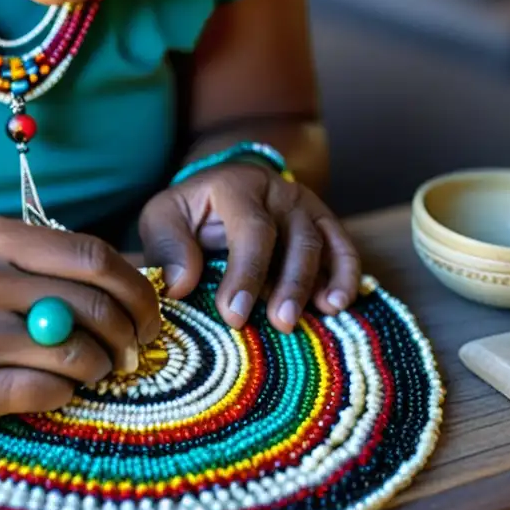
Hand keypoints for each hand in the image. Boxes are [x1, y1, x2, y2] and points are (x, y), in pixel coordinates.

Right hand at [0, 217, 160, 436]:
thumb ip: (49, 262)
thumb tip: (135, 279)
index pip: (93, 256)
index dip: (136, 287)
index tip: (149, 312)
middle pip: (93, 305)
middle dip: (129, 332)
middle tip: (134, 349)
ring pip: (76, 352)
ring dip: (101, 366)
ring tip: (96, 369)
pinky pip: (47, 390)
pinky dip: (66, 392)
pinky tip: (59, 387)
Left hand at [138, 162, 360, 333]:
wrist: (216, 191)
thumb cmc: (188, 213)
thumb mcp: (163, 220)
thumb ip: (168, 248)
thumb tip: (180, 285)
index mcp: (236, 186)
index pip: (251, 229)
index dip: (245, 273)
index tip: (235, 315)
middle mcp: (278, 191)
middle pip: (296, 237)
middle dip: (289, 284)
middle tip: (280, 323)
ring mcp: (305, 205)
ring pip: (323, 243)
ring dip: (321, 283)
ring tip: (319, 315)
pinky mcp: (322, 222)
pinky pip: (343, 247)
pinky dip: (346, 275)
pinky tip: (338, 304)